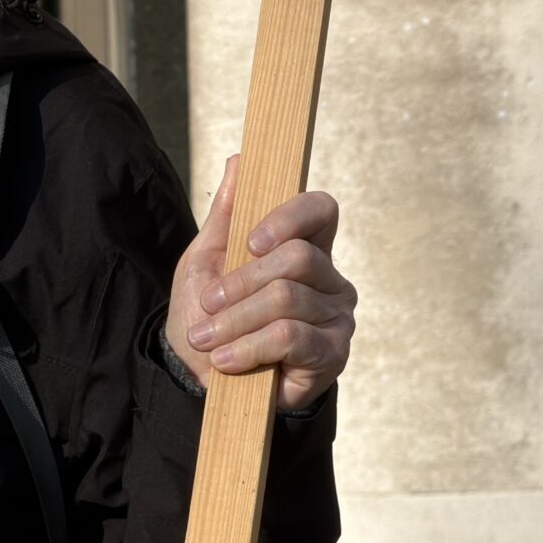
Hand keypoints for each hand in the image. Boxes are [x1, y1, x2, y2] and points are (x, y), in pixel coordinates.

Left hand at [167, 157, 357, 410]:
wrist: (205, 381)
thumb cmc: (211, 318)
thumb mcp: (207, 262)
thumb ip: (227, 215)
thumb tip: (239, 160)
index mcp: (306, 249)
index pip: (321, 210)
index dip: (289, 217)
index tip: (250, 242)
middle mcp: (330, 280)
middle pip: (297, 258)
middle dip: (240, 283)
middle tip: (209, 305)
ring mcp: (337, 317)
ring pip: (286, 300)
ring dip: (234, 321)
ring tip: (208, 340)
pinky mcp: (333, 354)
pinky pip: (291, 336)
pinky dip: (249, 348)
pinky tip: (228, 361)